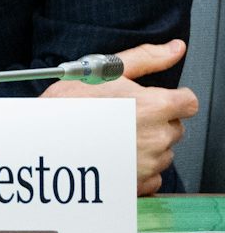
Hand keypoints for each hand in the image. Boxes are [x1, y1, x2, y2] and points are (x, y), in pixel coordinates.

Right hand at [41, 39, 198, 195]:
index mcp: (156, 106)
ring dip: (147, 145)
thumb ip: (147, 58)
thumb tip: (176, 48)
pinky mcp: (140, 183)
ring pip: (164, 151)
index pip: (189, 103)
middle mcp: (159, 136)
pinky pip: (153, 176)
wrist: (42, 139)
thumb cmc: (69, 106)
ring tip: (114, 136)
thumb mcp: (105, 72)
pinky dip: (139, 168)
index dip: (172, 100)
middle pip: (175, 127)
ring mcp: (150, 163)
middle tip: (124, 117)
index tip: (154, 101)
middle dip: (156, 122)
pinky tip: (116, 156)